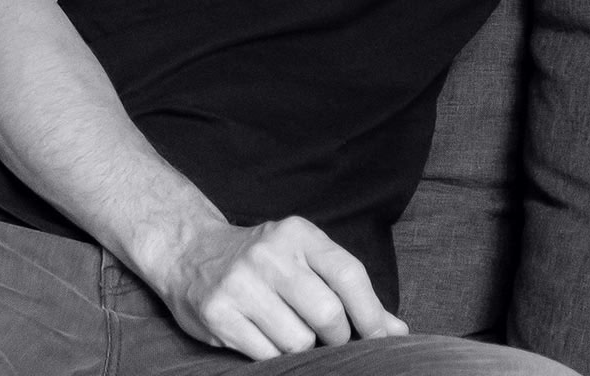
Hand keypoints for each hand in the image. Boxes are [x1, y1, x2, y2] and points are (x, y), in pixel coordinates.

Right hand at [159, 215, 407, 360]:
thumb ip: (350, 291)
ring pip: (298, 341)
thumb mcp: (305, 259)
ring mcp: (242, 283)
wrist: (192, 252)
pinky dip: (271, 355)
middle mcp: (271, 254)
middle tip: (325, 336)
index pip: (348, 273)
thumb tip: (397, 329)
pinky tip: (262, 336)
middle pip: (327, 314)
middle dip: (335, 336)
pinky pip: (264, 355)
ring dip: (300, 347)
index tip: (384, 338)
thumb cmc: (264, 261)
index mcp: (299, 234)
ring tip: (286, 329)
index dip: (371, 312)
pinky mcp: (218, 312)